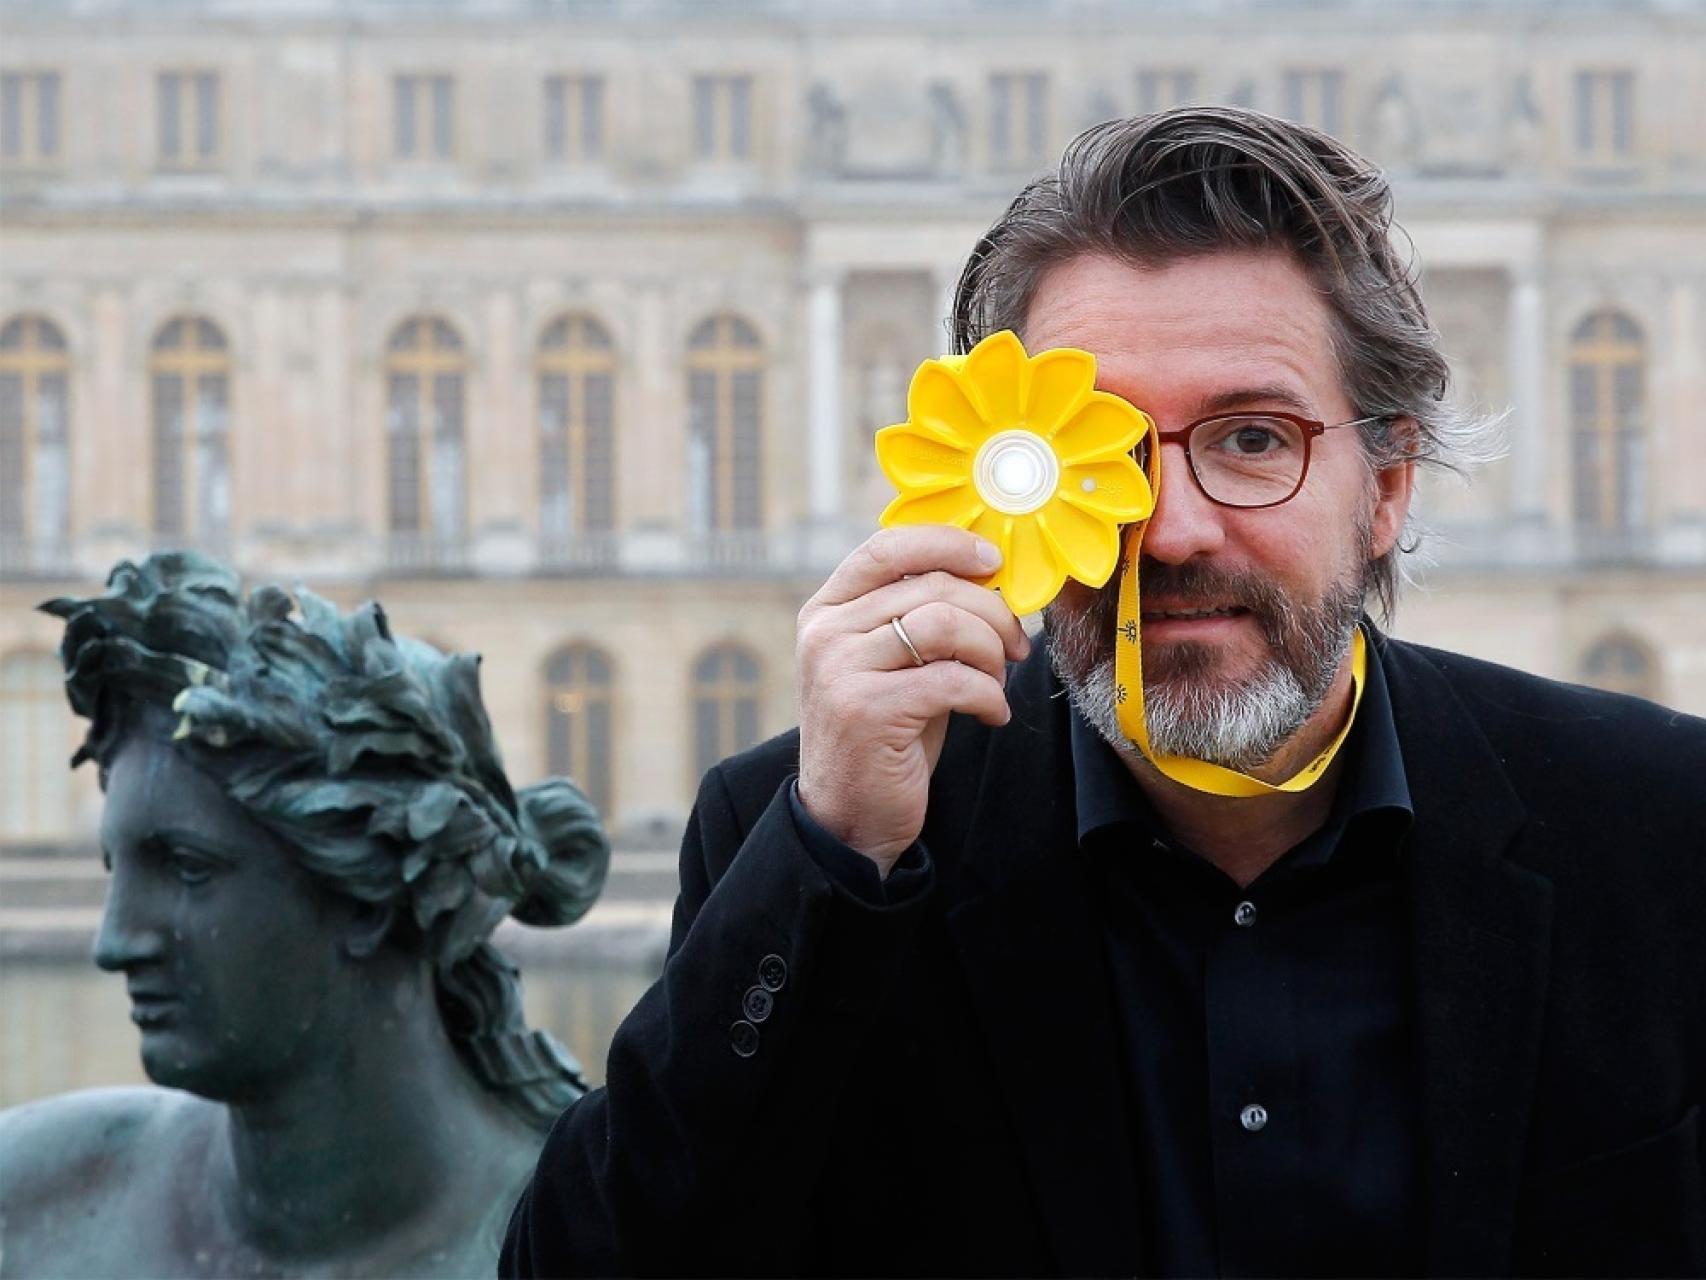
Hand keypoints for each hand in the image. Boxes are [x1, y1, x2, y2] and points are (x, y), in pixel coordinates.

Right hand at [795, 525, 1029, 875]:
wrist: (850, 816)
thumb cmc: (886, 734)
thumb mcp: (895, 663)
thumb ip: (921, 616)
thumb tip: (990, 576)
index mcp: (827, 610)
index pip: (887, 547)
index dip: (947, 543)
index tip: (993, 560)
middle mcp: (825, 633)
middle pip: (930, 586)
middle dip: (991, 612)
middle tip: (1015, 645)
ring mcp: (839, 669)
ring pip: (944, 624)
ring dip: (989, 651)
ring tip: (996, 681)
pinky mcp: (866, 710)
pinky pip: (952, 679)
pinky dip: (987, 695)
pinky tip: (990, 714)